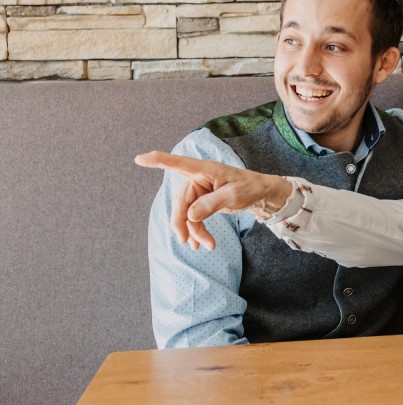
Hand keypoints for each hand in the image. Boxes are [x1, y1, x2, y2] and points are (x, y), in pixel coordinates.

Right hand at [137, 151, 291, 251]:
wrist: (260, 193)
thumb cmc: (250, 187)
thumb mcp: (235, 195)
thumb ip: (212, 203)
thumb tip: (190, 215)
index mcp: (206, 170)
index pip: (179, 164)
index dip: (158, 160)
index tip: (139, 158)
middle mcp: (199, 179)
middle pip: (181, 201)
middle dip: (181, 222)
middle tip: (184, 240)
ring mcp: (200, 191)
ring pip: (186, 213)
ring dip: (193, 231)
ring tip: (205, 246)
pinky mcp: (202, 202)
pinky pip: (193, 218)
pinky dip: (197, 231)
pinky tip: (200, 244)